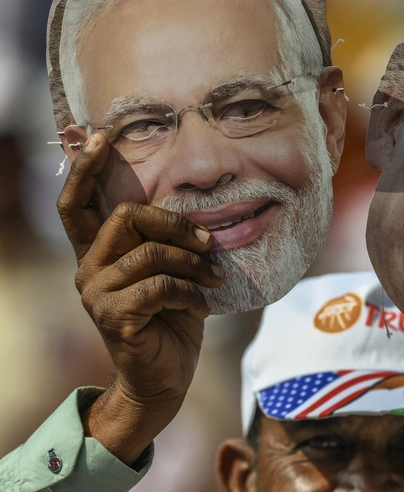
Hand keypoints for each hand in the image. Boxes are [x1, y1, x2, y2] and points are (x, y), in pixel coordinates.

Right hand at [56, 134, 222, 464]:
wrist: (164, 378)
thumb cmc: (173, 319)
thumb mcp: (171, 272)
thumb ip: (167, 242)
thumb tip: (200, 212)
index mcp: (99, 253)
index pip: (78, 203)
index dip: (85, 169)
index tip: (99, 136)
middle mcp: (89, 268)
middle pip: (126, 215)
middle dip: (176, 223)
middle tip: (209, 242)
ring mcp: (97, 293)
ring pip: (150, 252)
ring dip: (193, 262)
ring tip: (215, 277)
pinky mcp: (114, 317)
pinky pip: (159, 286)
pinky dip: (190, 292)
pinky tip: (202, 305)